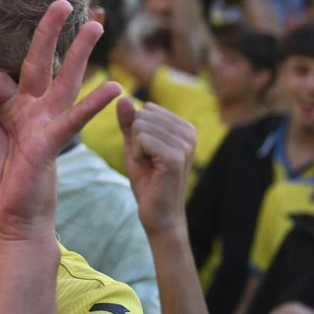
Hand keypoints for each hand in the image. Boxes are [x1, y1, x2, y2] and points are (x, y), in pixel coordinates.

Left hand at [0, 2, 121, 241]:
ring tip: (96, 22)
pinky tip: (115, 87)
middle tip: (62, 1)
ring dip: (79, 50)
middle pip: (39, 62)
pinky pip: (74, 117)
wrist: (10, 221)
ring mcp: (45, 121)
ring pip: (63, 78)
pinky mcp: (52, 139)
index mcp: (9, 108)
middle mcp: (31, 109)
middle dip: (49, 32)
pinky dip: (94, 103)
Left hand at [117, 101, 197, 237]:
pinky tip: (150, 170)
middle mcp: (189, 132)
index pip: (145, 109)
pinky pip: (141, 139)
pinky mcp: (175, 157)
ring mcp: (184, 144)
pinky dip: (137, 155)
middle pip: (142, 115)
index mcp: (184, 127)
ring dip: (136, 149)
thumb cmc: (148, 181)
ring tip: (150, 167)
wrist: (159, 215)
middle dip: (135, 140)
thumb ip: (130, 122)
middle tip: (148, 162)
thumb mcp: (134, 146)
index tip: (148, 153)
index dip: (137, 133)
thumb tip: (123, 97)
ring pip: (140, 126)